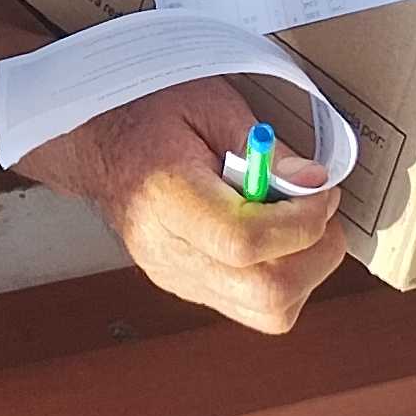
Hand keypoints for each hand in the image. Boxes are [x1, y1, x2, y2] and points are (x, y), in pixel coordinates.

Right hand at [16, 77, 347, 333]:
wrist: (94, 139)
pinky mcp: (188, 286)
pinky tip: (274, 234)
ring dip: (305, 270)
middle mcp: (168, 252)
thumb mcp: (210, 103)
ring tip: (297, 222)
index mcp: (166, 198)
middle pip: (264, 293)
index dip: (300, 222)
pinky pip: (253, 305)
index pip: (244, 243)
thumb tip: (315, 184)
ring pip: (268, 312)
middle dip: (315, 255)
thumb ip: (267, 149)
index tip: (322, 189)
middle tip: (321, 211)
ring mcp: (177, 277)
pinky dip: (283, 275)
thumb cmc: (148, 111)